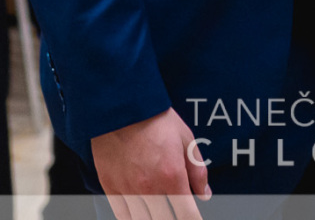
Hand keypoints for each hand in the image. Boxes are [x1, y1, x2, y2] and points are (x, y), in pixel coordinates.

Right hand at [90, 108, 209, 219]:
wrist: (121, 105)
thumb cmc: (154, 119)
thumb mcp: (186, 139)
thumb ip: (197, 170)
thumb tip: (204, 194)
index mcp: (172, 175)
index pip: (187, 215)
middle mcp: (149, 187)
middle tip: (178, 216)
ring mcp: (128, 189)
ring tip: (160, 215)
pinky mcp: (110, 187)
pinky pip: (122, 217)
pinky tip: (141, 218)